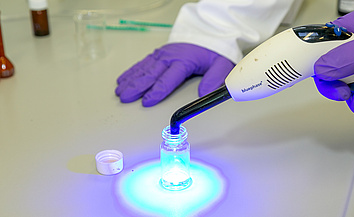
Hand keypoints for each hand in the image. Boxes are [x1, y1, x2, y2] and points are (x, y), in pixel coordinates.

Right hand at [116, 43, 234, 106]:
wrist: (209, 32)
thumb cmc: (214, 50)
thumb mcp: (222, 64)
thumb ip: (214, 79)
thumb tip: (204, 94)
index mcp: (184, 61)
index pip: (168, 79)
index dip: (156, 91)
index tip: (147, 101)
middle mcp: (170, 57)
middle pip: (150, 74)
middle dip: (136, 87)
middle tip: (125, 98)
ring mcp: (163, 54)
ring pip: (143, 69)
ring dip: (131, 80)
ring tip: (120, 91)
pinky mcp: (159, 53)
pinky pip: (143, 63)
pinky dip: (131, 71)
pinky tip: (123, 79)